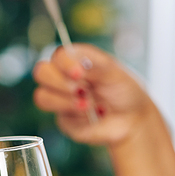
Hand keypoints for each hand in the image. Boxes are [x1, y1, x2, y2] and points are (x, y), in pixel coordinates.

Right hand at [33, 44, 157, 147]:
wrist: (132, 118)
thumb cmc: (124, 89)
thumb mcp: (114, 74)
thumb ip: (95, 68)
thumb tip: (77, 69)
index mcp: (74, 60)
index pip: (58, 56)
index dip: (64, 64)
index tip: (79, 73)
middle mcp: (62, 77)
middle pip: (41, 72)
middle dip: (60, 82)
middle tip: (82, 90)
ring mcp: (60, 98)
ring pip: (42, 97)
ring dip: (64, 101)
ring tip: (88, 106)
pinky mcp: (63, 119)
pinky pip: (59, 118)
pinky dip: (78, 117)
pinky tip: (94, 116)